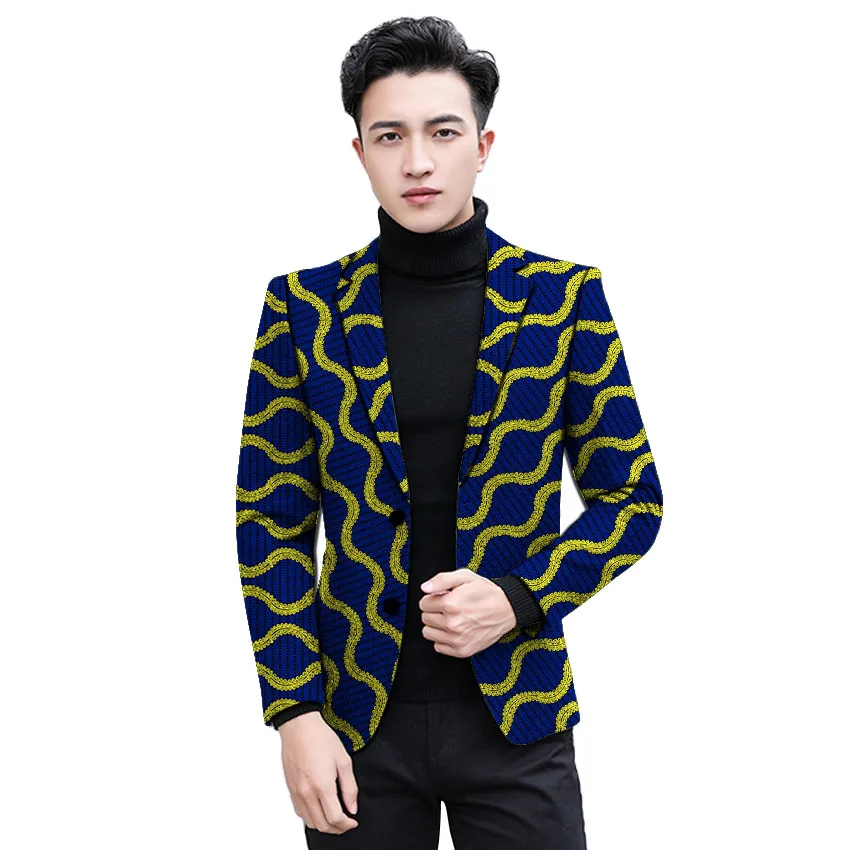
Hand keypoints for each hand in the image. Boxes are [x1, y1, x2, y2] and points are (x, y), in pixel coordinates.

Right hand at [279, 712, 358, 833]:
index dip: (347, 825)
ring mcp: (296, 792)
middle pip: (322, 825)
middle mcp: (307, 793)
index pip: (335, 818)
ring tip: (334, 817)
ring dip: (323, 825)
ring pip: (309, 822)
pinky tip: (319, 809)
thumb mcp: (344, 760)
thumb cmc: (321, 738)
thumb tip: (352, 807)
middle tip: (346, 823)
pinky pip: (300, 812)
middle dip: (337, 829)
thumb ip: (350, 787)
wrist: (299, 726)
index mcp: (322, 786)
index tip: (353, 821)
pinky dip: (311, 817)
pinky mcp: (290, 789)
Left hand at [419, 569, 516, 656]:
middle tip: (449, 607)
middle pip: (425, 618)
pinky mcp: (462, 651)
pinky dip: (443, 639)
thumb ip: (441, 580)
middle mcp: (453, 624)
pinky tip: (454, 630)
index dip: (432, 598)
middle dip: (434, 611)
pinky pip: (438, 647)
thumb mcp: (464, 577)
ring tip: (450, 618)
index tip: (443, 597)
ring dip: (436, 625)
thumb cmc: (486, 592)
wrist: (507, 609)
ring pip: (428, 633)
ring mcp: (457, 639)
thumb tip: (424, 588)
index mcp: (451, 604)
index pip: (423, 603)